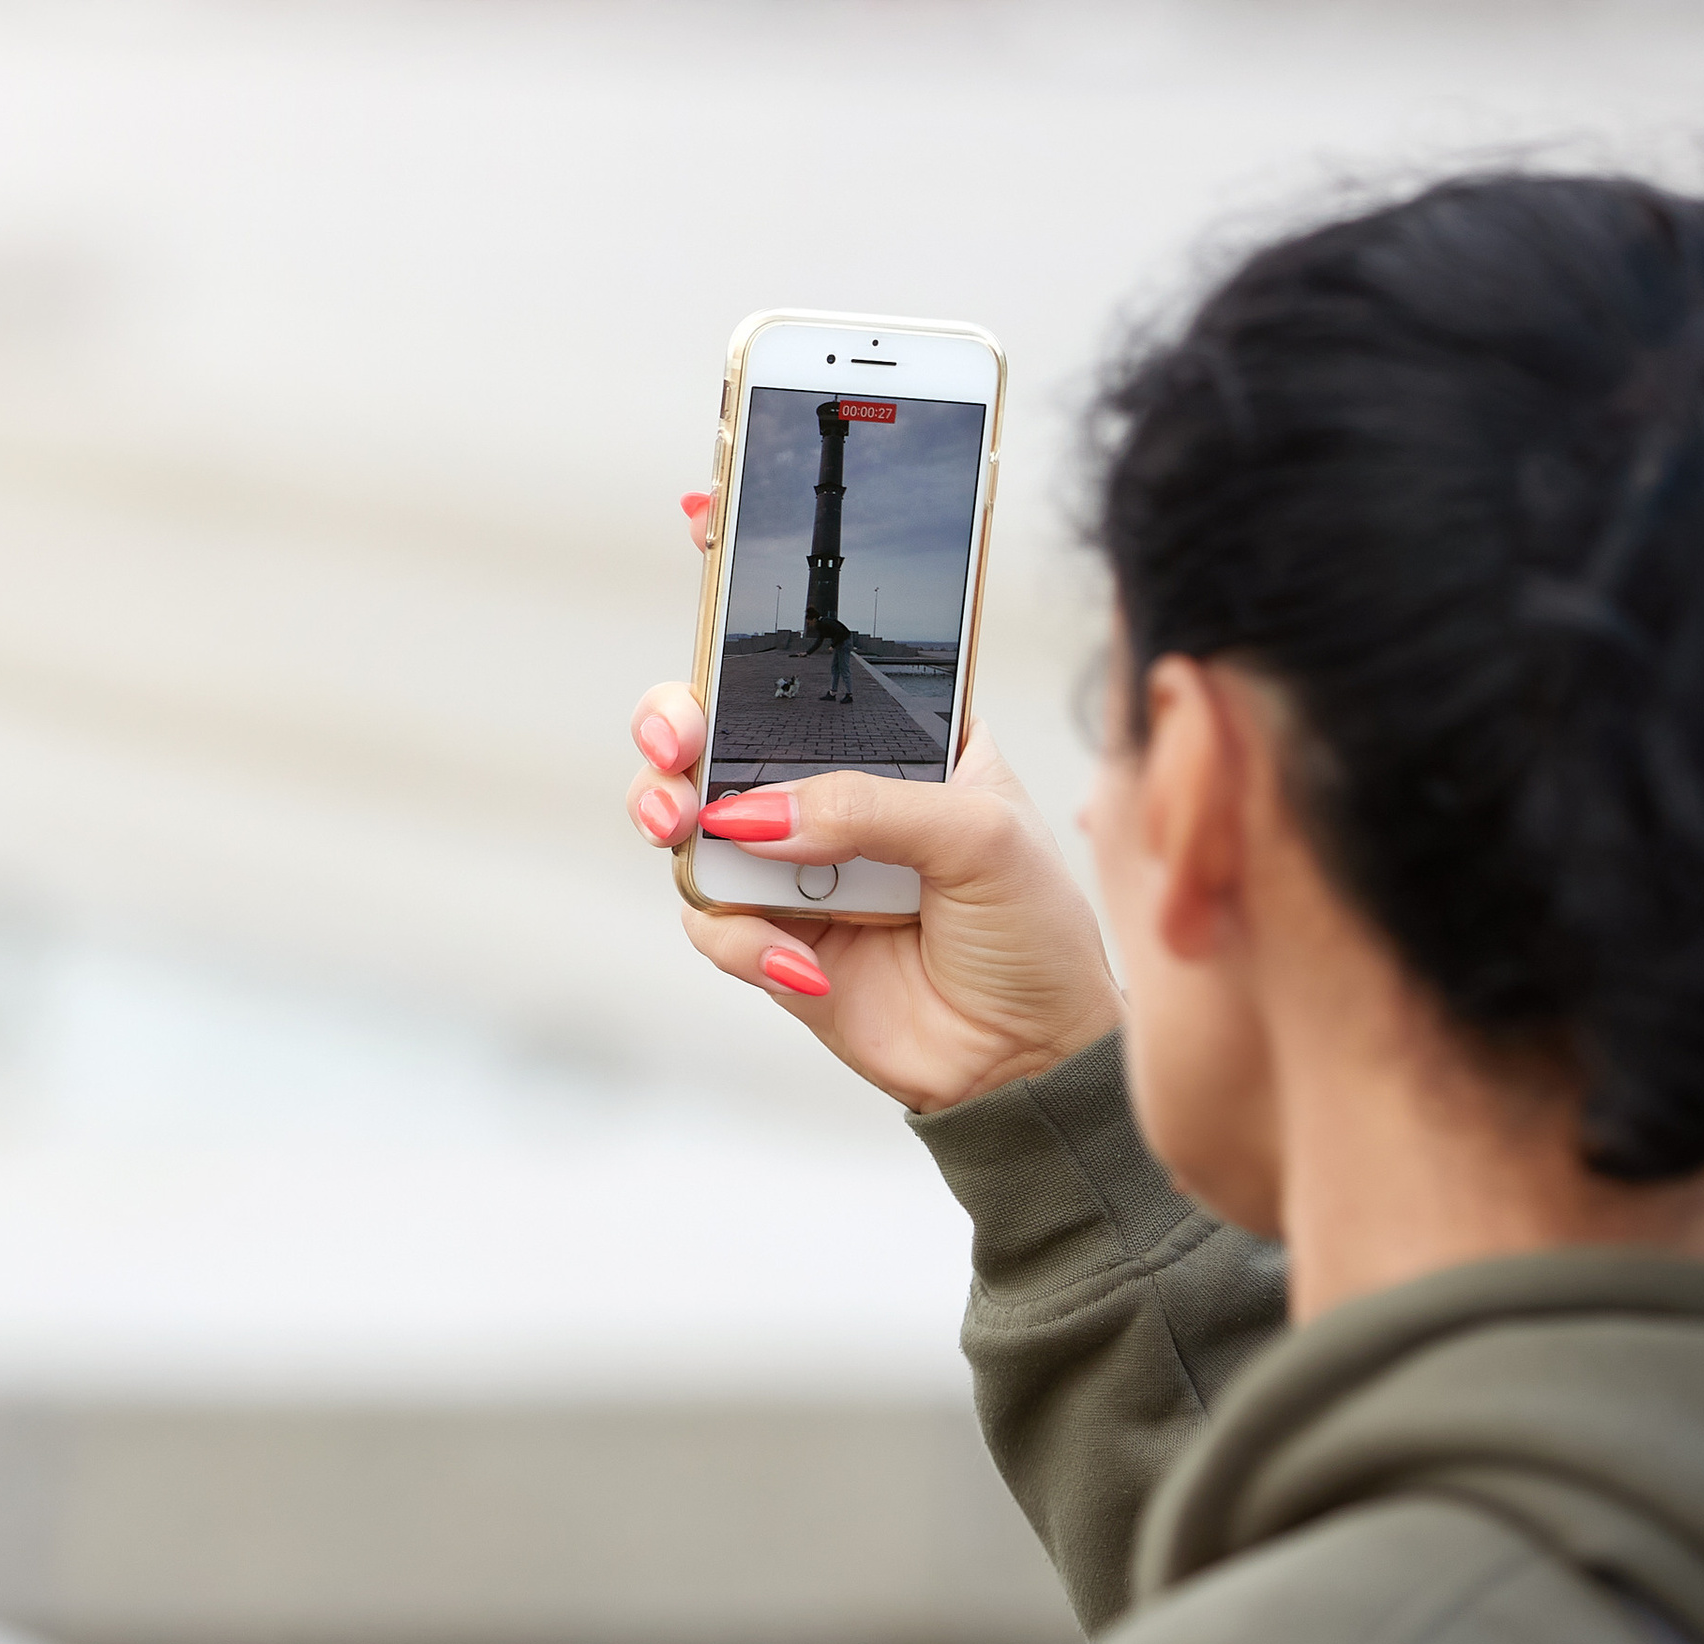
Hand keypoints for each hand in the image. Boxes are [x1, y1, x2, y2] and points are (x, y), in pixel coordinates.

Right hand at [629, 493, 1121, 1116]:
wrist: (1031, 1063)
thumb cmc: (1035, 931)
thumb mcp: (981, 835)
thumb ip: (867, 806)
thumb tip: (749, 815)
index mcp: (895, 735)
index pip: (813, 645)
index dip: (754, 583)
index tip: (702, 520)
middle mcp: (829, 792)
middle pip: (715, 726)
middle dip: (671, 717)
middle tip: (676, 740)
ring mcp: (790, 868)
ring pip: (686, 820)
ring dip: (669, 815)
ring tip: (684, 830)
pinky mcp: (769, 945)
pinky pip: (711, 923)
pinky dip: (739, 939)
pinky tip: (802, 960)